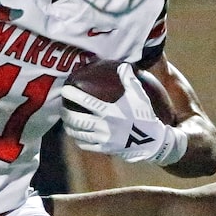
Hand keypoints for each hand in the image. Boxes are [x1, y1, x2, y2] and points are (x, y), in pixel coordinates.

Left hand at [61, 63, 186, 164]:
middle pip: (76, 119)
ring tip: (66, 120)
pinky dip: (78, 138)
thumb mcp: (140, 96)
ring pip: (78, 133)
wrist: (153, 142)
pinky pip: (85, 145)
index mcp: (109, 111)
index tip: (64, 89)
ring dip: (69, 126)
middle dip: (65, 112)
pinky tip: (77, 134)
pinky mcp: (104, 150)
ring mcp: (102, 139)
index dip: (72, 94)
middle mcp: (103, 126)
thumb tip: (123, 65)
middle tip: (62, 106)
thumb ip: (130, 80)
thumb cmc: (146, 116)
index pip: (85, 101)